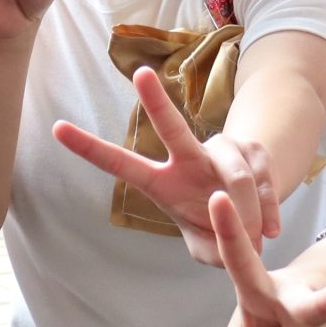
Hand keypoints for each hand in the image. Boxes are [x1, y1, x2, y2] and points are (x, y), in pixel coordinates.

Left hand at [52, 65, 282, 266]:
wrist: (254, 219)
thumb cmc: (215, 231)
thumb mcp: (207, 251)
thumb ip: (215, 253)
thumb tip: (233, 242)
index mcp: (163, 183)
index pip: (121, 164)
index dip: (89, 148)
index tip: (57, 128)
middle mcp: (189, 158)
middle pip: (173, 128)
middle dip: (157, 102)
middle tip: (141, 74)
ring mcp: (223, 151)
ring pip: (234, 177)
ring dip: (246, 213)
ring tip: (253, 239)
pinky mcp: (256, 153)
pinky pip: (264, 184)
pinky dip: (268, 214)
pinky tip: (268, 231)